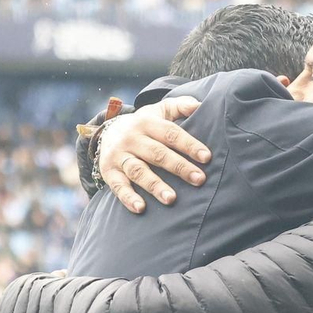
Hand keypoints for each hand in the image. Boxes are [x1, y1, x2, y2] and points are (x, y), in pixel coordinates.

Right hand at [96, 97, 208, 212]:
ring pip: (138, 171)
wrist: (106, 132)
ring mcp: (119, 156)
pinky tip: (141, 208)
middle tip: (199, 180)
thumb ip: (179, 106)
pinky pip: (118, 186)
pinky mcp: (109, 171)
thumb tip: (199, 105)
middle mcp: (132, 138)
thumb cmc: (144, 125)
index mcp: (147, 123)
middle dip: (179, 167)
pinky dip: (128, 197)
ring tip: (171, 199)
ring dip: (155, 185)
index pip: (171, 134)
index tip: (206, 157)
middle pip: (157, 154)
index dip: (189, 145)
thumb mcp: (158, 111)